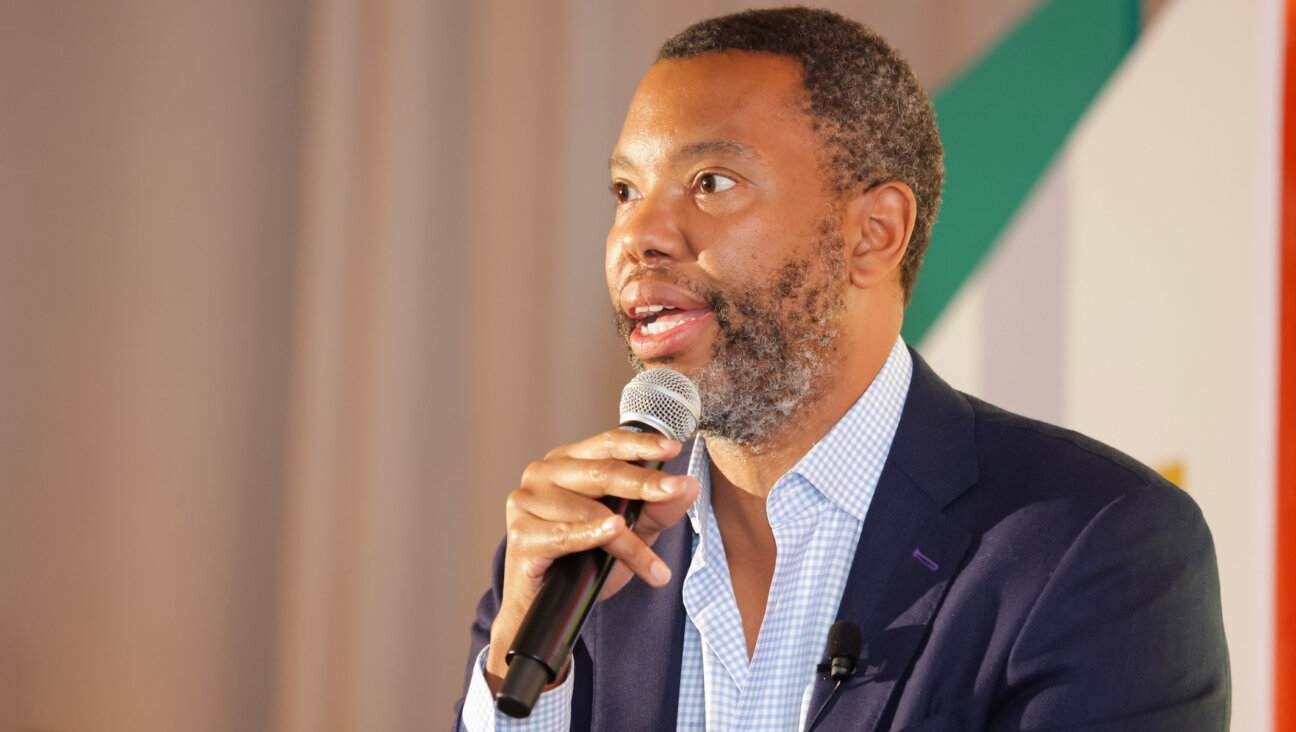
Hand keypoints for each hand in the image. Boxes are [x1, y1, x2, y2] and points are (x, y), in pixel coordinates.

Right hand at [484, 429, 700, 691]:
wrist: (545, 608)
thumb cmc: (584, 560)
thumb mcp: (633, 532)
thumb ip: (658, 508)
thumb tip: (689, 486)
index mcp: (568, 462)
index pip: (608, 444)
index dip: (640, 444)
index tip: (672, 448)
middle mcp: (543, 473)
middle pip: (602, 472)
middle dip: (643, 483)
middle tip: (675, 489)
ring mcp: (526, 501)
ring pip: (591, 511)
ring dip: (628, 540)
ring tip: (654, 567)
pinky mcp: (520, 534)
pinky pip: (566, 534)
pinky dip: (592, 536)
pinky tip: (613, 532)